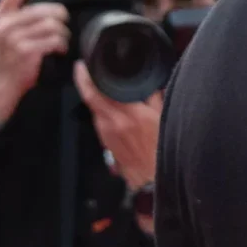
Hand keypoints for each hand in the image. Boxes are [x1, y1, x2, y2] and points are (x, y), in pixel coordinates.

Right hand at [0, 0, 68, 128]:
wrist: (4, 79)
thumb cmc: (14, 50)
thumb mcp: (12, 27)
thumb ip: (27, 9)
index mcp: (1, 14)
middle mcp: (5, 24)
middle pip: (42, 8)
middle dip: (60, 13)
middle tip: (64, 20)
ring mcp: (14, 38)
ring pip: (51, 24)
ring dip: (63, 31)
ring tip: (62, 38)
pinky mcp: (26, 51)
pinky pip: (54, 40)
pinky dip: (62, 44)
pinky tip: (60, 48)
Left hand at [73, 63, 160, 190]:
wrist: (153, 180)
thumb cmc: (161, 152)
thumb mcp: (164, 118)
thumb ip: (155, 98)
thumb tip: (150, 84)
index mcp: (130, 114)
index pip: (99, 91)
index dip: (87, 77)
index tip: (83, 66)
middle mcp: (114, 123)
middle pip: (89, 98)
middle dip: (82, 82)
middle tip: (81, 70)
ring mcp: (107, 134)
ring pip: (93, 109)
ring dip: (92, 96)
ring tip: (95, 85)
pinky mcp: (106, 143)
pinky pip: (98, 120)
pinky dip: (99, 110)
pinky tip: (106, 106)